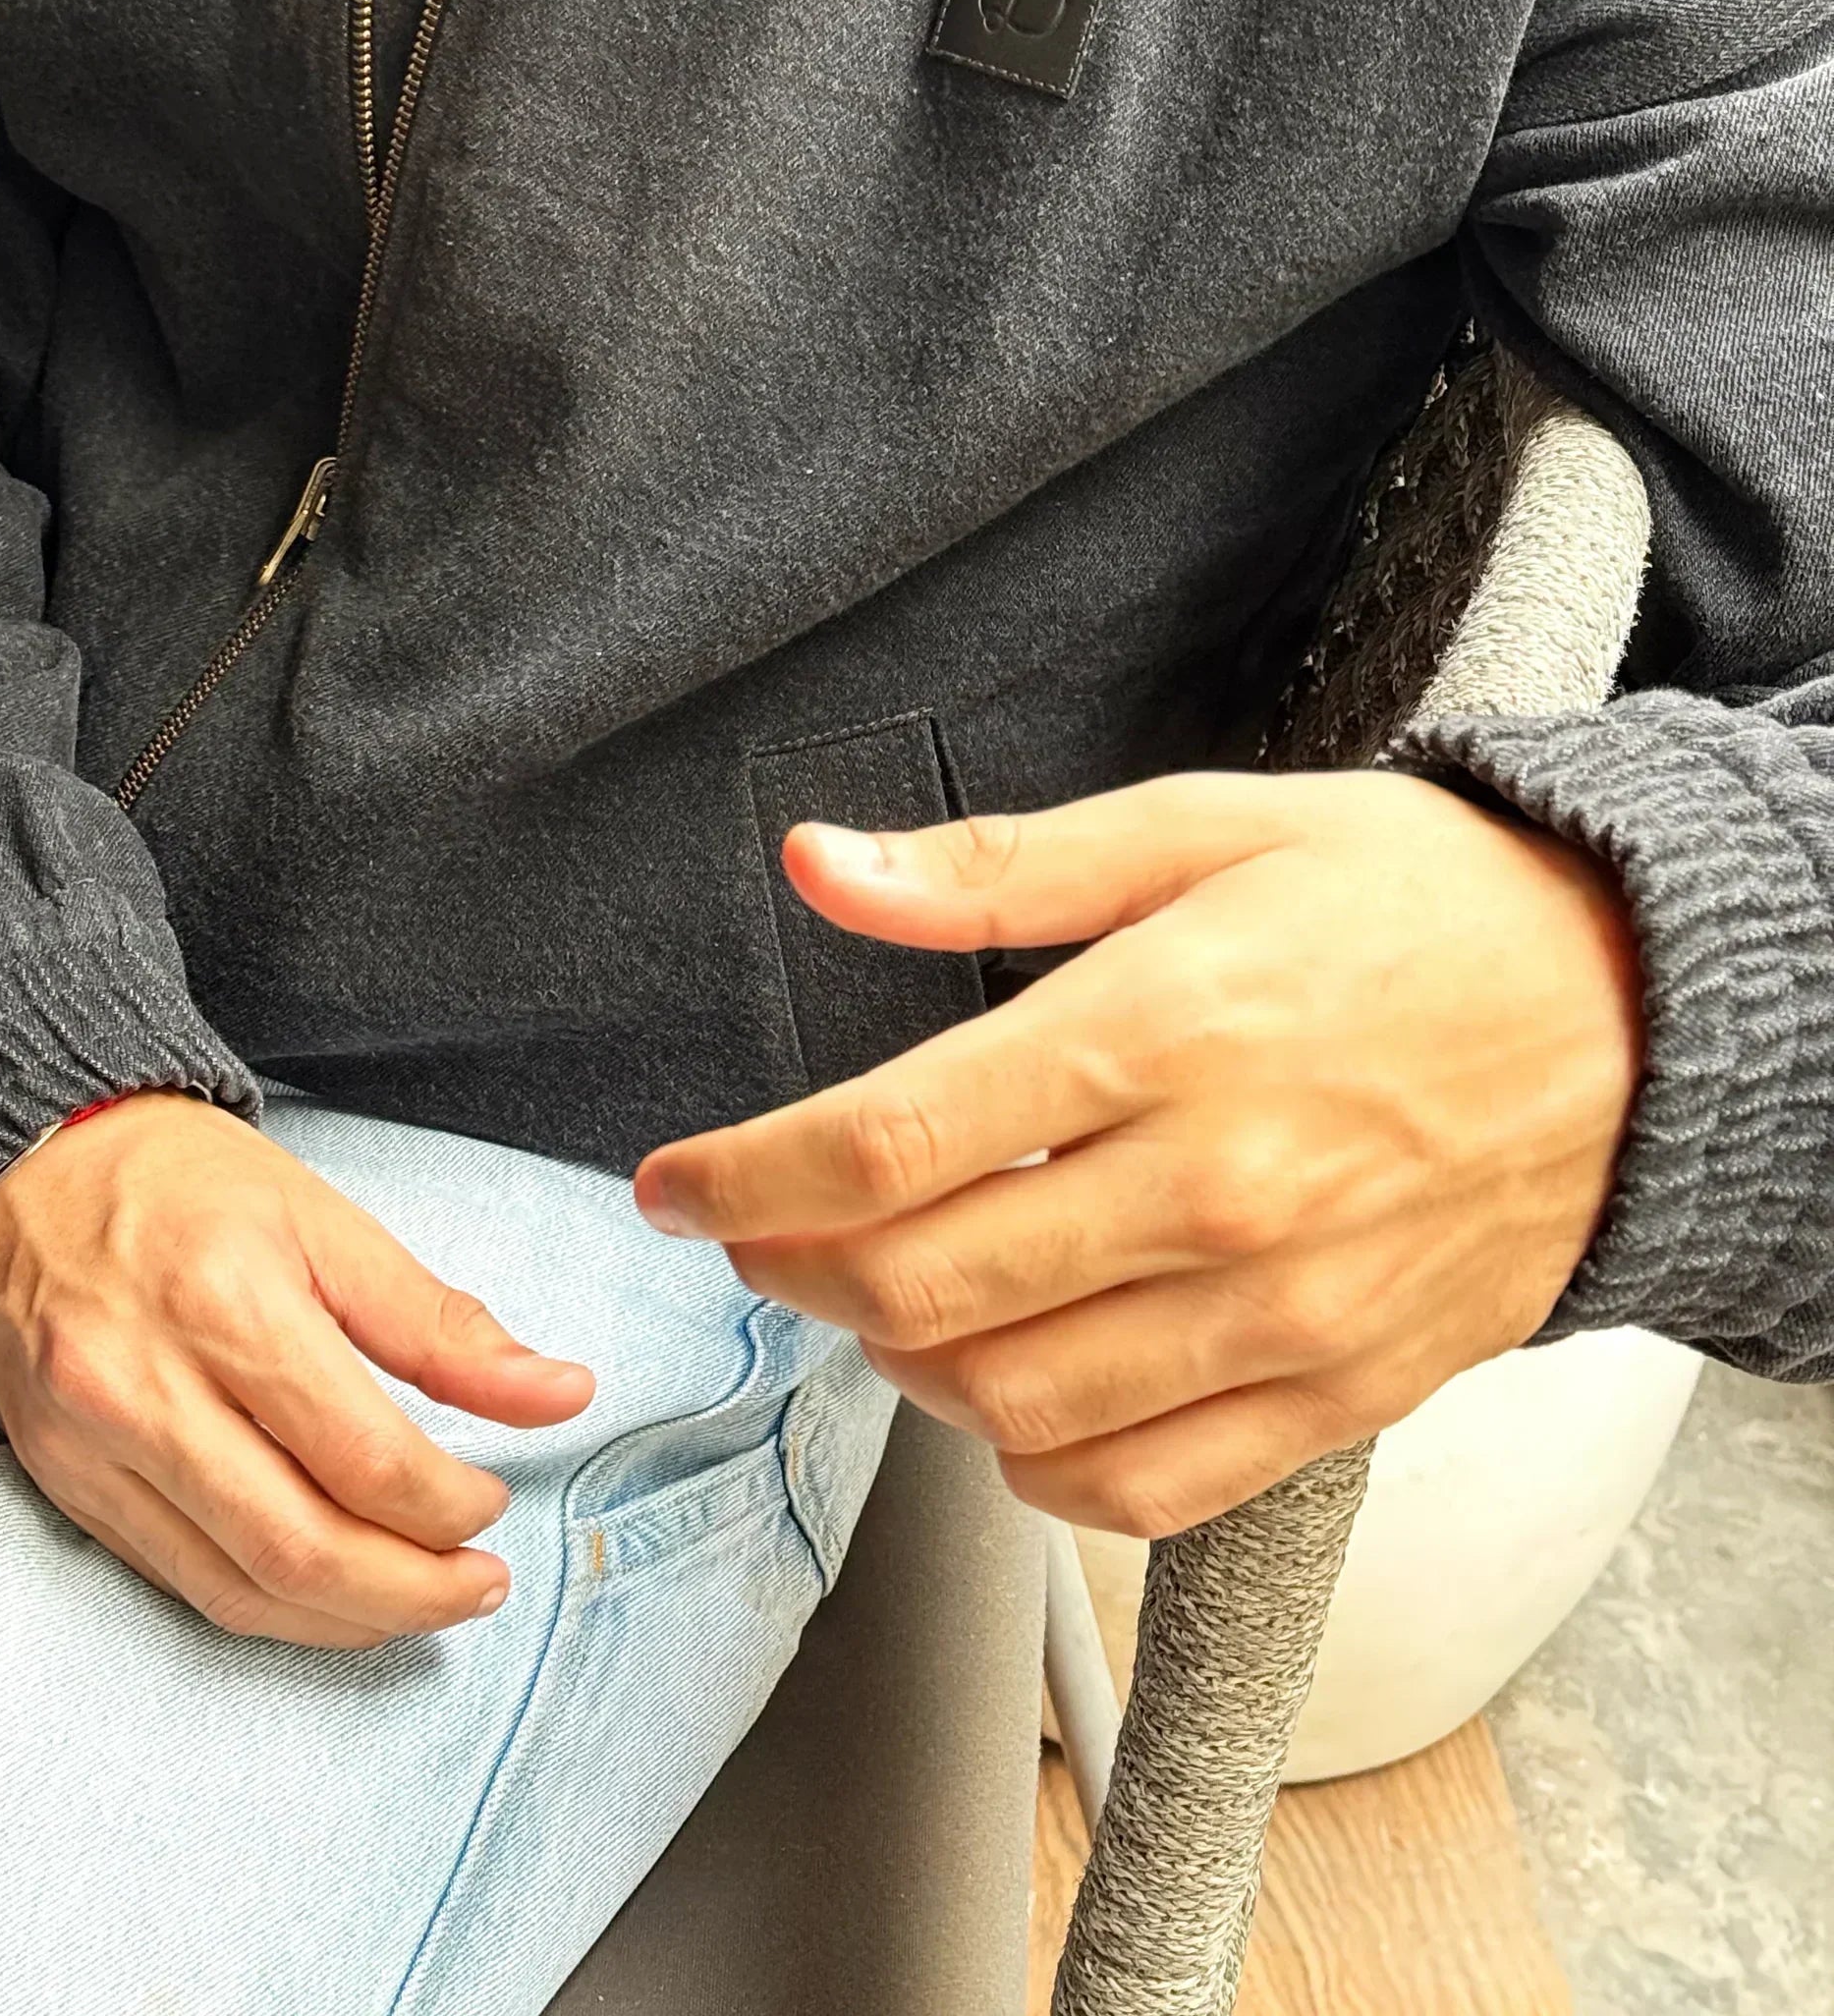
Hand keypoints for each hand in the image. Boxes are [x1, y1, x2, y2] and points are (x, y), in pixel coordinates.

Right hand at [0, 1093, 593, 1643]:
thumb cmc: (174, 1178)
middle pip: (302, 1548)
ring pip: (239, 1589)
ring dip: (348, 1620)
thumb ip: (438, 1322)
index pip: (362, 1457)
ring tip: (422, 1600)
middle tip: (483, 1586)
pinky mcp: (60, 1485)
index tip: (494, 1499)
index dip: (448, 1503)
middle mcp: (144, 1389)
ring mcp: (90, 1449)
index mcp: (224, 1304)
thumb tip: (558, 1393)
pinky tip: (330, 1597)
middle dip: (413, 1591)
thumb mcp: (321, 1219)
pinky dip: (269, 1607)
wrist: (14, 1160)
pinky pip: (179, 1581)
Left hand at [635, 771, 1641, 1537]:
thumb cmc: (1412, 899)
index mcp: (1162, 1026)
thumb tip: (819, 865)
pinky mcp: (1341, 1393)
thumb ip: (996, 865)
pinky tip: (1003, 1388)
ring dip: (898, 1362)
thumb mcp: (1199, 826)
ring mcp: (1283, 1311)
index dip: (745, 1178)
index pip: (890, 1142)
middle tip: (759, 1232)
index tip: (677, 1187)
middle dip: (796, 1270)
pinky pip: (1137, 1486)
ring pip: (1010, 1402)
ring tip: (875, 1293)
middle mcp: (1215, 1188)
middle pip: (925, 1288)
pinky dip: (1030, 1460)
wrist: (1634, 1008)